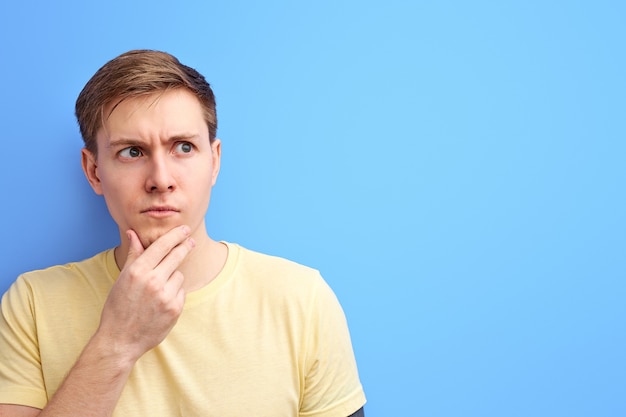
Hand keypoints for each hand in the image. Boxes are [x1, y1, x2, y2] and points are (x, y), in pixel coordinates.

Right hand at [96, 225, 194, 361]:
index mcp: (137, 271)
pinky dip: (174, 294)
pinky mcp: (175, 309)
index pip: (162, 246)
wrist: (120, 339)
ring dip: (172, 278)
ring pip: (179, 275)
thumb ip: (133, 255)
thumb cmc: (118, 307)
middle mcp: (153, 281)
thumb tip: (133, 233)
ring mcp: (165, 296)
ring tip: (157, 290)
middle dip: (185, 246)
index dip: (175, 235)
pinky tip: (161, 302)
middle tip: (191, 241)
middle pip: (177, 256)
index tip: (184, 229)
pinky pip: (181, 292)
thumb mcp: (122, 279)